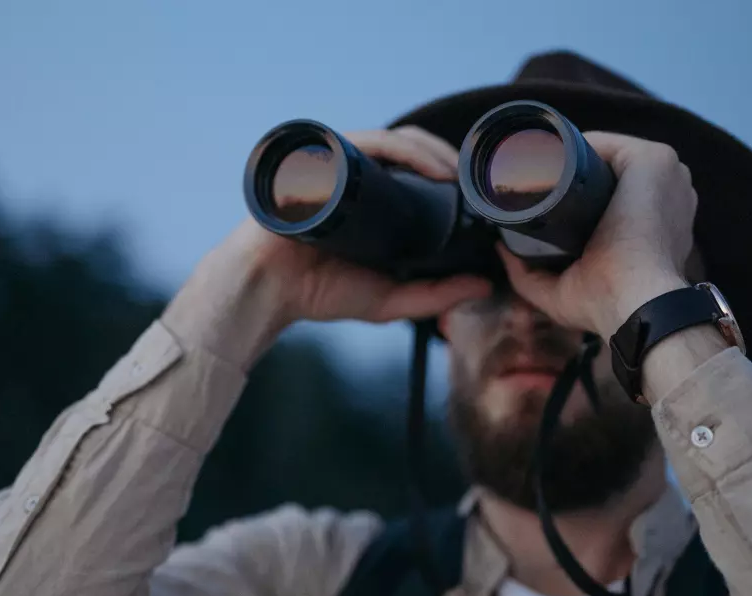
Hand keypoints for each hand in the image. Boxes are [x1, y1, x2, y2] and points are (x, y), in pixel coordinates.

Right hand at [217, 126, 492, 327]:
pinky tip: (423, 168)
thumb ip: (435, 296)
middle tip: (475, 182)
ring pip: (391, 140)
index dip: (450, 173)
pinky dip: (398, 150)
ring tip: (453, 175)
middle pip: (409, 147)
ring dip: (428, 151)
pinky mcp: (318, 161)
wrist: (266, 291)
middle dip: (447, 157)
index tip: (480, 194)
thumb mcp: (389, 299)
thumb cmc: (318, 292)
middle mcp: (355, 175)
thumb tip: (484, 286)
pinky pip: (363, 143)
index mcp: (372, 198)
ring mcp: (335, 165)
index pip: (416, 169)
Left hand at [496, 132, 697, 337]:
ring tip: (529, 168)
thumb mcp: (561, 290)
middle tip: (527, 186)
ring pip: (603, 155)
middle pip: (605, 171)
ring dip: (566, 158)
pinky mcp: (655, 161)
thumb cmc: (608, 305)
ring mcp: (666, 175)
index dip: (573, 193)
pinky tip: (545, 153)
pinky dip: (573, 143)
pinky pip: (606, 143)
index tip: (539, 200)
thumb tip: (500, 249)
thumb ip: (528, 274)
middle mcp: (667, 194)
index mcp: (654, 222)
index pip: (610, 192)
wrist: (636, 303)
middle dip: (567, 174)